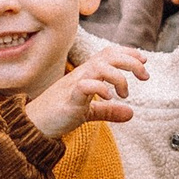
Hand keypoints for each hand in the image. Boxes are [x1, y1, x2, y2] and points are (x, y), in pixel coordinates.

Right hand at [24, 40, 147, 141]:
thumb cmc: (58, 115)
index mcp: (86, 74)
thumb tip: (131, 113)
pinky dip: (100, 89)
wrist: (33, 126)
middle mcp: (81, 75)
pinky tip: (109, 98)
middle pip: (108, 56)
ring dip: (118, 77)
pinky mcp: (69, 99)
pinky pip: (85, 86)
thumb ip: (109, 111)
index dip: (127, 52)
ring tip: (125, 93)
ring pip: (100, 67)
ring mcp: (74, 85)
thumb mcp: (88, 112)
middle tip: (145, 75)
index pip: (108, 54)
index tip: (143, 60)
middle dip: (130, 61)